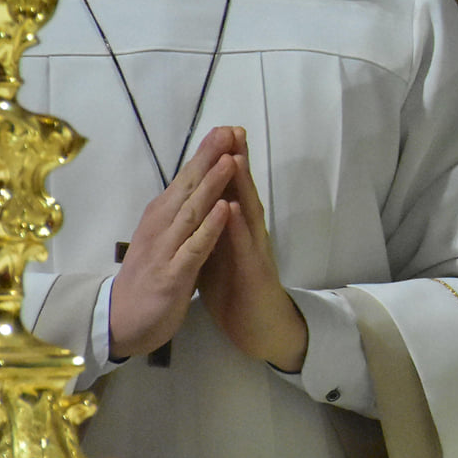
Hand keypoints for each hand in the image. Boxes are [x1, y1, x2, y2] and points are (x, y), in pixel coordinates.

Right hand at [109, 126, 236, 360]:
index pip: (185, 180)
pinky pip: (195, 248)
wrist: (120, 322)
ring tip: (229, 161)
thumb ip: (179, 211)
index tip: (225, 128)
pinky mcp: (172, 275)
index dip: (204, 154)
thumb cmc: (148, 275)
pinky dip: (210, 228)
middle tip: (228, 131)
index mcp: (160, 217)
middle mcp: (160, 227)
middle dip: (209, 159)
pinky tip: (225, 210)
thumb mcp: (163, 237)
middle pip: (187, 188)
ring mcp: (165, 250)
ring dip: (211, 186)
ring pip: (192, 212)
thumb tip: (194, 180)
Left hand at [197, 127, 308, 371]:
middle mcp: (249, 233)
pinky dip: (238, 227)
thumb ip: (211, 228)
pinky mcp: (255, 273)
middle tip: (231, 129)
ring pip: (248, 213)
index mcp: (235, 229)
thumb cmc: (238, 291)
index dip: (222, 162)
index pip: (228, 190)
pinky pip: (245, 248)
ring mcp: (254, 251)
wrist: (259, 328)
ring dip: (242, 186)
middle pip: (242, 192)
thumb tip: (198, 206)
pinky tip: (233, 209)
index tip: (216, 132)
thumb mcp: (219, 254)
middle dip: (236, 160)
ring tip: (236, 157)